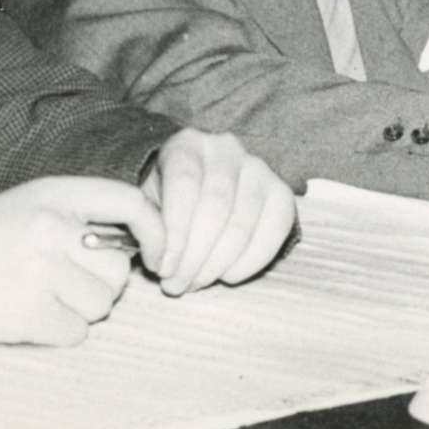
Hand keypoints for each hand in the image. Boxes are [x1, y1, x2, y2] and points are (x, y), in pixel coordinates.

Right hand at [0, 176, 164, 344]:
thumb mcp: (24, 207)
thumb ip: (75, 218)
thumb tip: (137, 248)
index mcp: (52, 191)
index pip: (130, 202)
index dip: (157, 231)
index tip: (157, 255)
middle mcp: (50, 225)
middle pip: (119, 270)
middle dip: (100, 286)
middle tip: (57, 284)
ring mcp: (39, 268)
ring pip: (101, 306)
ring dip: (77, 312)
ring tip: (34, 297)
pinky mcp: (26, 311)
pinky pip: (75, 334)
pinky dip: (55, 335)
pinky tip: (22, 317)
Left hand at [142, 129, 296, 295]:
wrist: (200, 192)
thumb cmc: (167, 201)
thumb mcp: (148, 204)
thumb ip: (150, 226)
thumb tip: (160, 260)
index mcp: (187, 144)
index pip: (184, 184)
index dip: (175, 232)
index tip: (163, 268)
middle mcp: (226, 149)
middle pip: (215, 206)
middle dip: (194, 256)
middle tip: (177, 285)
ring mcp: (258, 169)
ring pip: (242, 223)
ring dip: (217, 265)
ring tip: (196, 283)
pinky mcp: (281, 193)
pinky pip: (273, 232)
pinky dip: (250, 262)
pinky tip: (227, 276)